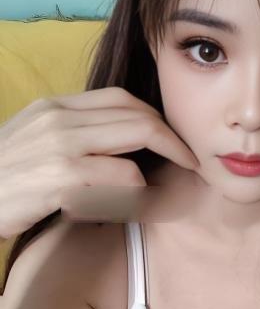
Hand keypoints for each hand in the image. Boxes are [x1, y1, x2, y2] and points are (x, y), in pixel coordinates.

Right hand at [0, 86, 198, 239]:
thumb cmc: (2, 179)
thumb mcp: (32, 142)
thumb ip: (72, 135)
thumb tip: (120, 144)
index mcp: (54, 106)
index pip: (121, 98)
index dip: (156, 118)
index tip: (173, 140)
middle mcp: (58, 119)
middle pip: (137, 117)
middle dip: (173, 140)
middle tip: (191, 162)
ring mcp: (58, 146)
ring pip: (135, 145)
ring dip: (158, 171)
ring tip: (162, 194)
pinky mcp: (59, 178)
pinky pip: (120, 180)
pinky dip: (134, 196)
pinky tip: (128, 210)